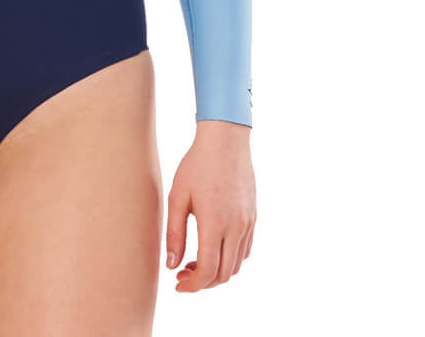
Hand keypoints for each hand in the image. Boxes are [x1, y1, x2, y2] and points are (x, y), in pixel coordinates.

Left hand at [165, 120, 255, 291]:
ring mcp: (248, 223)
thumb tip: (171, 265)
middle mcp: (236, 227)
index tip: (177, 284)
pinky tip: (213, 248)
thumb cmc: (197, 165)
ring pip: (236, 265)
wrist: (225, 140)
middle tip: (182, 273)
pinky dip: (230, 259)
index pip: (208, 271)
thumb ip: (174, 233)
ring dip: (217, 272)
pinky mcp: (253, 217)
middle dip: (203, 282)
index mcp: (215, 223)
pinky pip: (245, 250)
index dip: (192, 285)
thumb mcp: (178, 196)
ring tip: (194, 261)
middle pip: (224, 274)